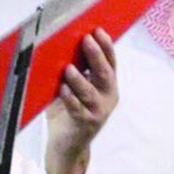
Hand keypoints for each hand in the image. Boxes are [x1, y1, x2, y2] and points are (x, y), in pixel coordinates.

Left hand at [44, 27, 118, 173]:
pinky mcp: (86, 124)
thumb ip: (76, 69)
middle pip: (104, 74)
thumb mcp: (75, 86)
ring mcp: (99, 111)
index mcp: (107, 85)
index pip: (111, 62)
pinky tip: (62, 89)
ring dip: (79, 79)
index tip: (98, 30)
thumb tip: (64, 43)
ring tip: (68, 68)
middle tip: (86, 39)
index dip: (106, 46)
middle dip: (96, 55)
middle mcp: (108, 97)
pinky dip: (69, 98)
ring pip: (90, 92)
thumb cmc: (68, 109)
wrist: (66, 144)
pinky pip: (77, 109)